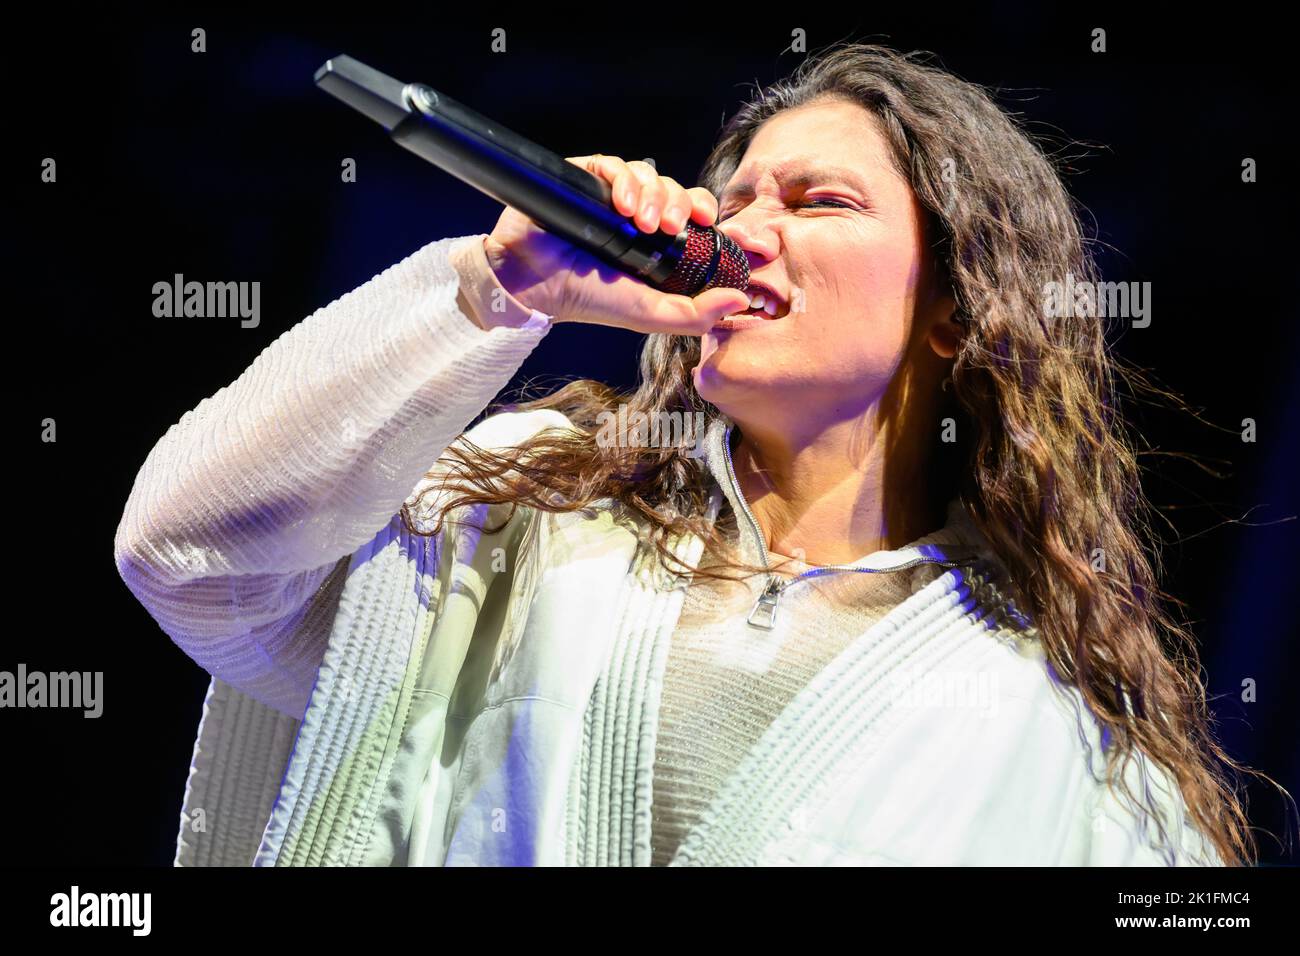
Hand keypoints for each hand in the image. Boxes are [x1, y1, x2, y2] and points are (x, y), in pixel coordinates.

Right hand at [482, 154, 749, 333]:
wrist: (534, 284)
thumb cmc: (589, 299)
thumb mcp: (648, 314)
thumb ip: (694, 314)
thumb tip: (740, 300)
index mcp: (654, 242)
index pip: (691, 212)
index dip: (702, 209)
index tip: (708, 219)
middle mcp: (634, 214)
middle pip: (673, 190)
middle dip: (677, 202)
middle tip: (669, 225)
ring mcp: (609, 195)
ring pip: (647, 174)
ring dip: (651, 193)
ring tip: (640, 221)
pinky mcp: (585, 178)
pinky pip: (614, 164)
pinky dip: (623, 178)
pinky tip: (620, 204)